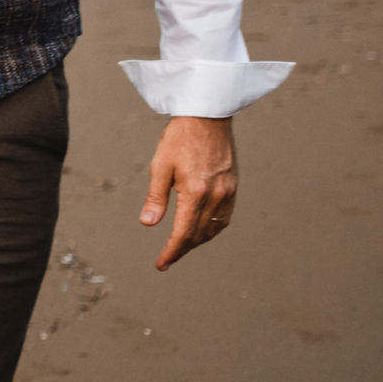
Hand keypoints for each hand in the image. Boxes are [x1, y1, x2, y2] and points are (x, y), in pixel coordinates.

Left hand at [139, 115, 236, 270]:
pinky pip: (224, 218)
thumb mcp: (160, 166)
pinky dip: (212, 229)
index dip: (171, 252)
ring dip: (197, 242)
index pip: (183, 234)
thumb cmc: (179, 139)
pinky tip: (201, 231)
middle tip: (166, 259)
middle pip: (199, 235)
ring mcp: (228, 192)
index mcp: (196, 193)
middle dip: (182, 250)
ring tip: (181, 247)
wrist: (207, 117)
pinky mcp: (233, 187)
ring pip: (214, 229)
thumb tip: (148, 223)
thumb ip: (156, 197)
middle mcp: (216, 196)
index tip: (161, 264)